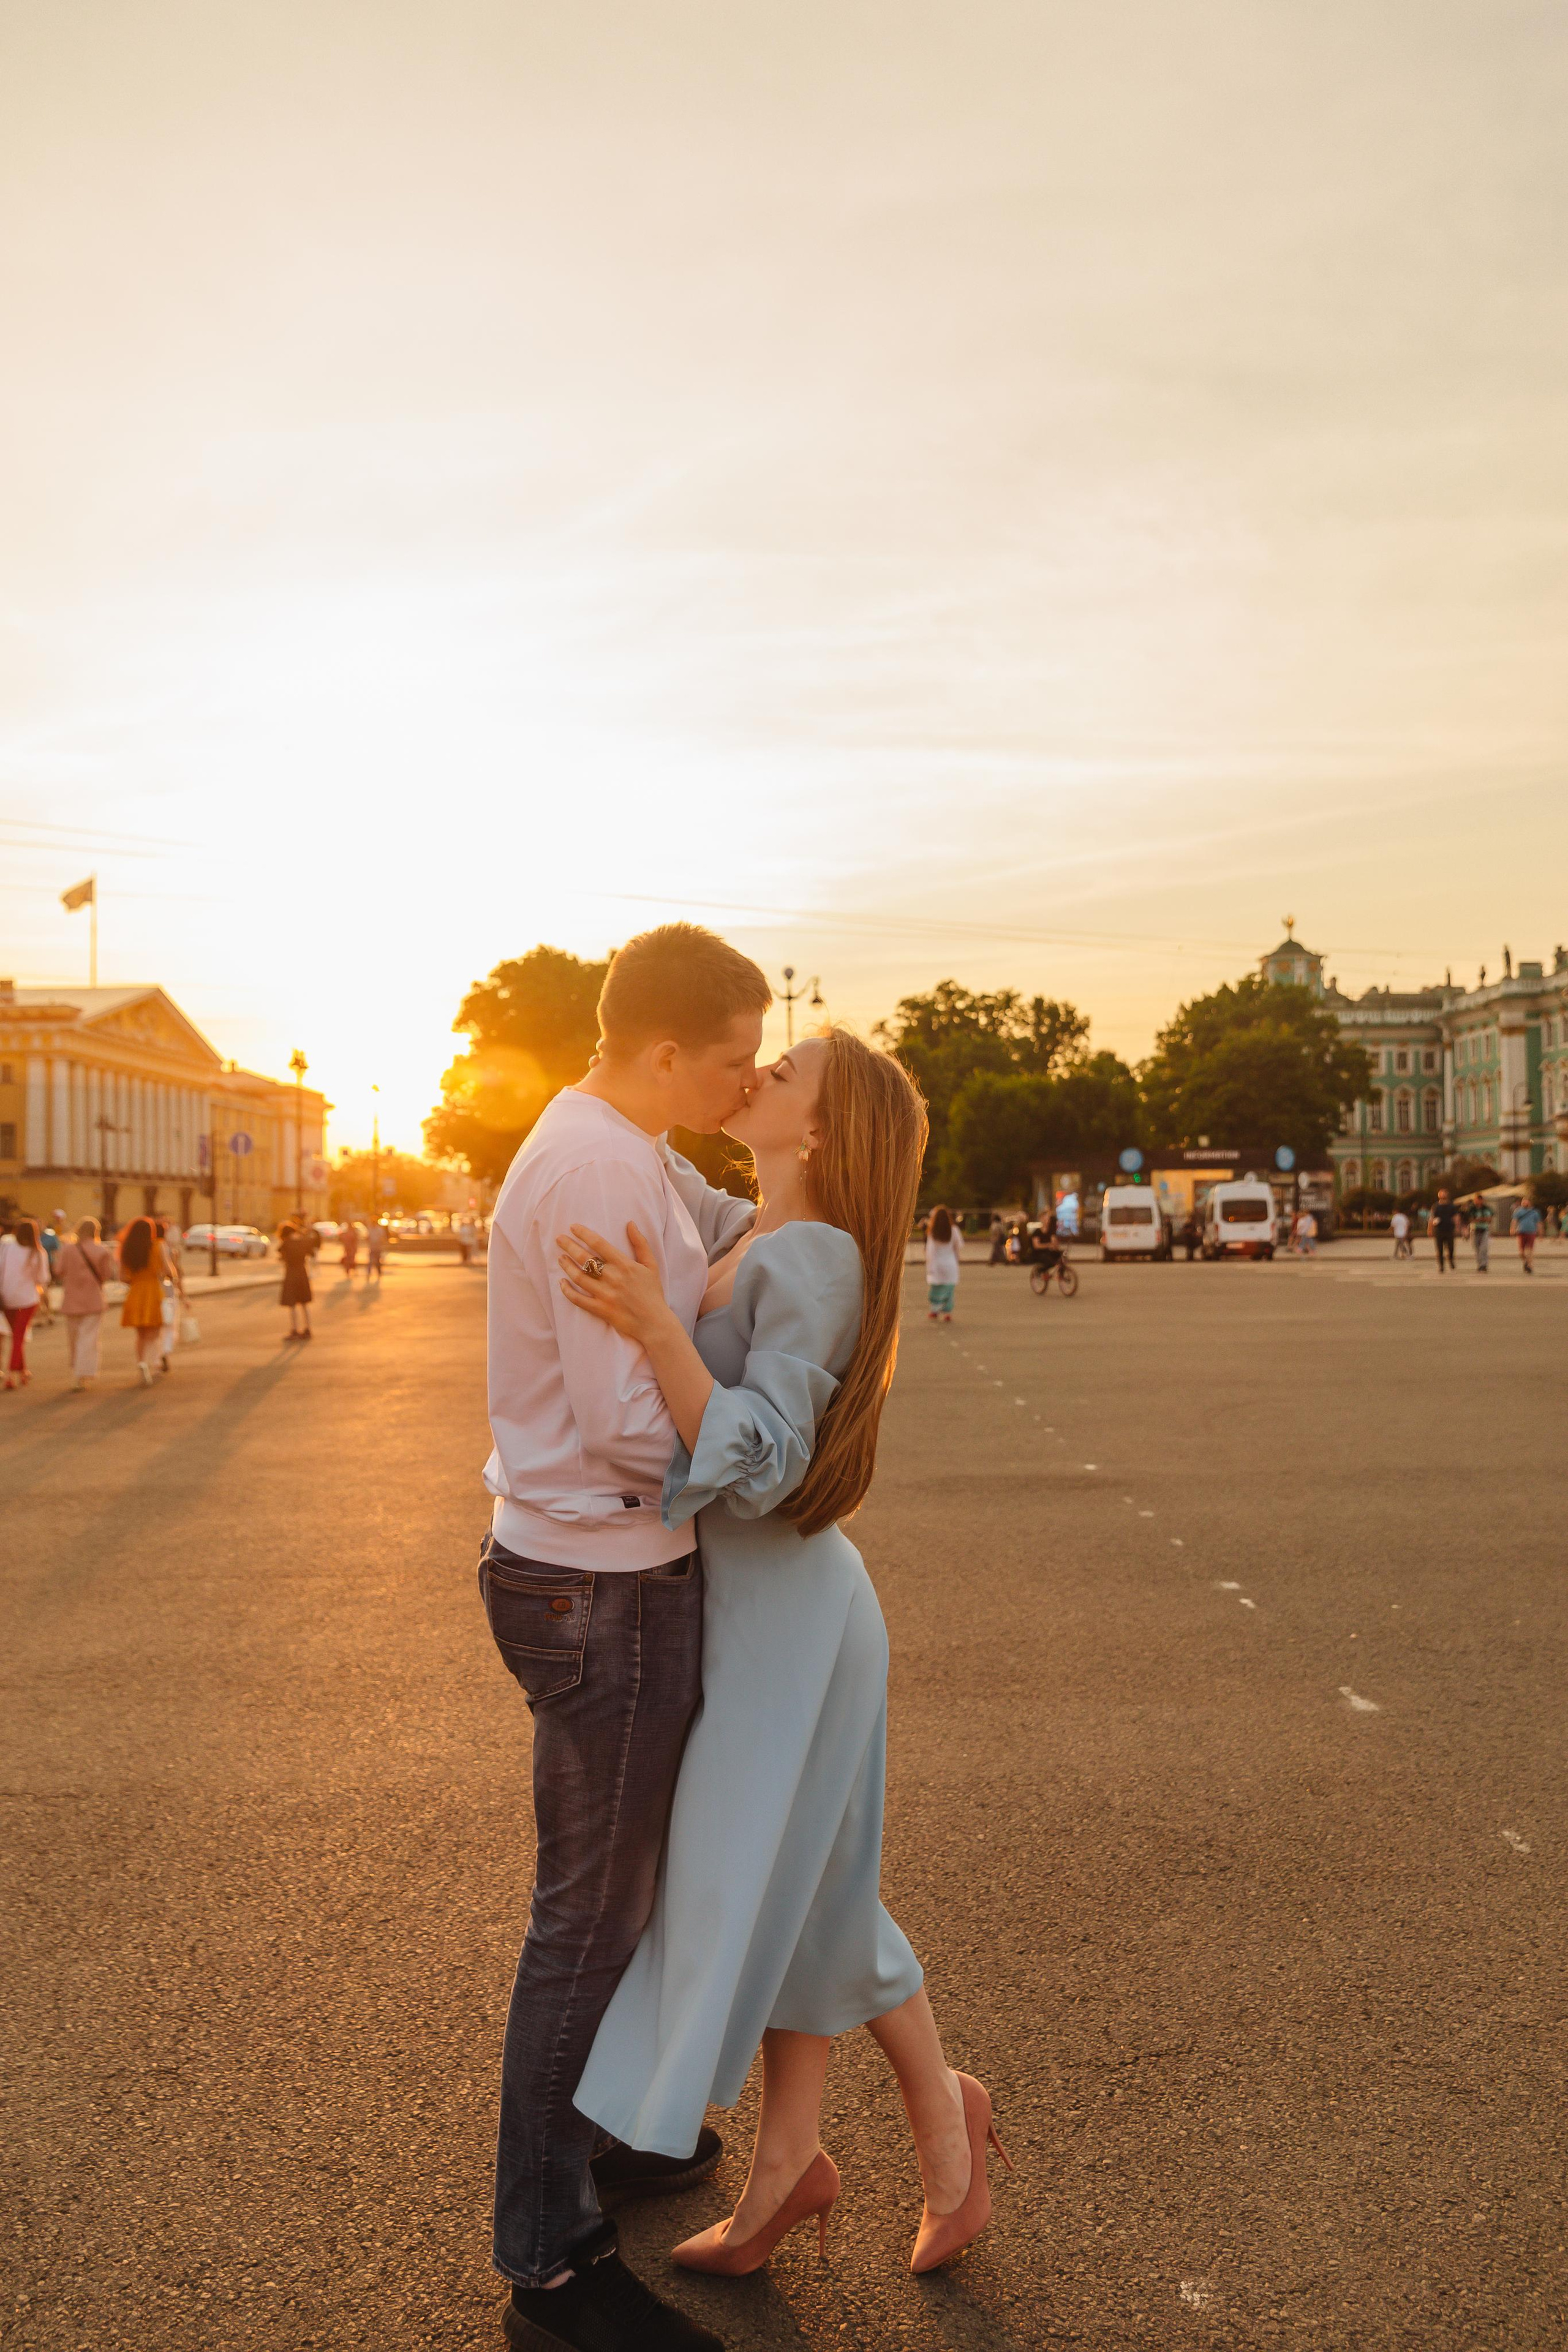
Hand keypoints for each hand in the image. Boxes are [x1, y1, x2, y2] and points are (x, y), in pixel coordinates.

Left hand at [557, 1222, 671, 1342]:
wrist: (654, 1322)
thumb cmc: (652, 1292)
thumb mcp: (651, 1265)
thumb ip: (640, 1243)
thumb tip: (630, 1223)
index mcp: (624, 1264)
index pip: (599, 1243)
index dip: (583, 1233)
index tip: (573, 1227)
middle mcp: (612, 1277)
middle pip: (584, 1257)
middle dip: (569, 1245)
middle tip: (559, 1239)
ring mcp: (604, 1294)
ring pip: (578, 1277)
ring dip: (566, 1265)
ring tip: (560, 1258)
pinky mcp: (600, 1309)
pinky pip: (578, 1299)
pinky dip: (567, 1291)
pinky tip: (561, 1283)